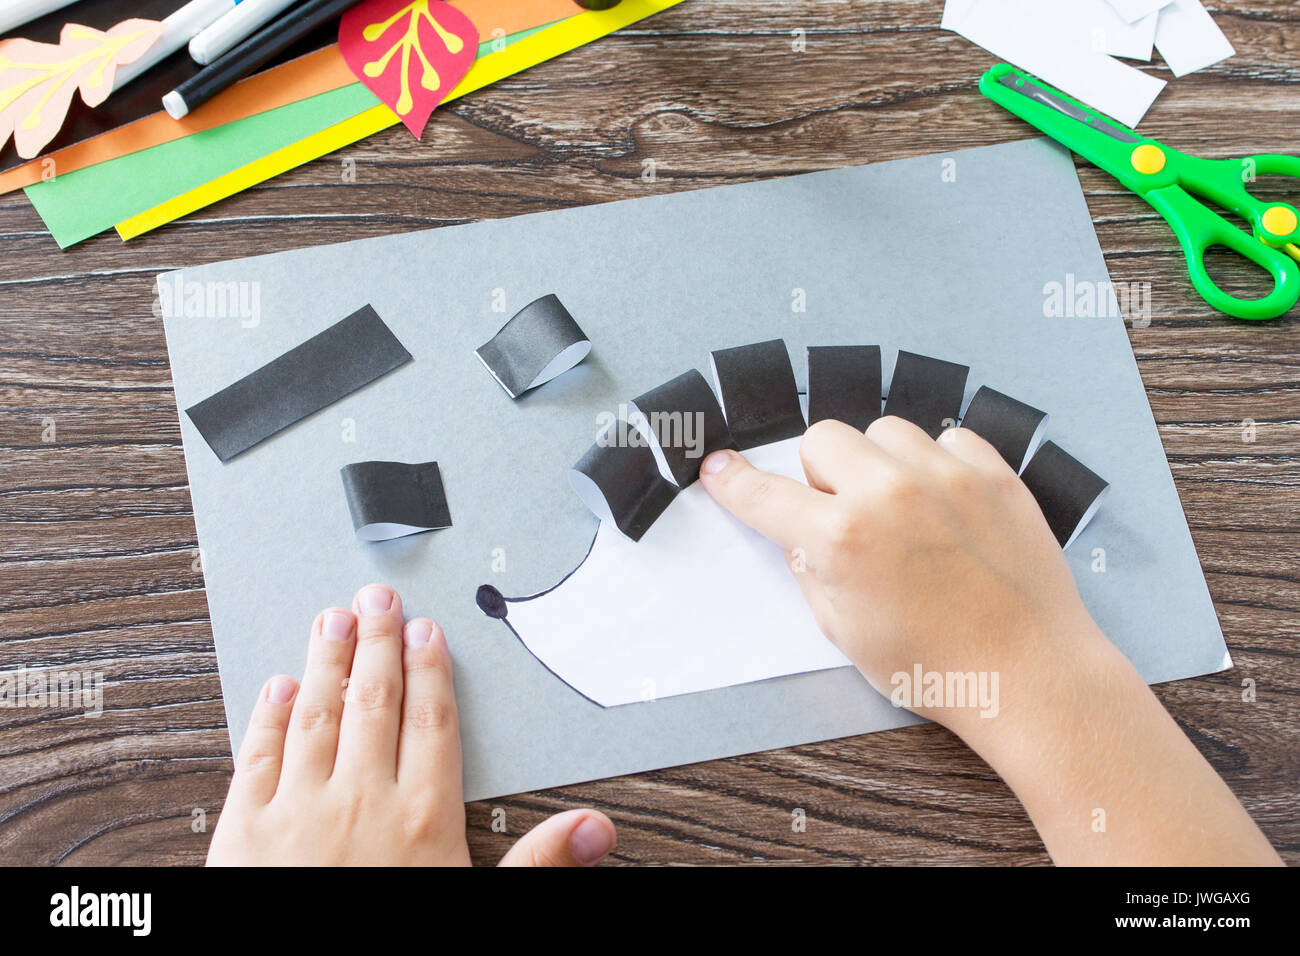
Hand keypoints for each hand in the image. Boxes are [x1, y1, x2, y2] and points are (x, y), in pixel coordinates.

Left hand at [206, 584, 616, 865]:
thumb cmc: (392, 945)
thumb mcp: (478, 905)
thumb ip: (535, 863)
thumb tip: (593, 830)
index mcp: (421, 820)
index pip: (429, 722)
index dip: (428, 669)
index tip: (424, 630)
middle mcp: (360, 803)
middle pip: (374, 703)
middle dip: (377, 644)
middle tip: (376, 598)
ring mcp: (297, 814)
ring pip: (316, 717)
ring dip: (324, 663)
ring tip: (331, 620)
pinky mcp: (244, 835)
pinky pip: (257, 760)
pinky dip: (268, 718)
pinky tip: (278, 688)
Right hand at [699, 418, 1280, 864]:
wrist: (1028, 674)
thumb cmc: (937, 667)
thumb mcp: (845, 632)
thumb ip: (812, 573)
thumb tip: (802, 537)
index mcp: (841, 539)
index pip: (765, 495)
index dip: (734, 482)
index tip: (720, 469)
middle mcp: (888, 493)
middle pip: (822, 439)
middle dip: (822, 474)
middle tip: (843, 516)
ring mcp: (946, 476)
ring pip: (884, 430)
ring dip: (878, 462)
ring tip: (900, 508)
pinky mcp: (995, 474)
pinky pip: (947, 437)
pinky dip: (936, 463)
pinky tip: (944, 504)